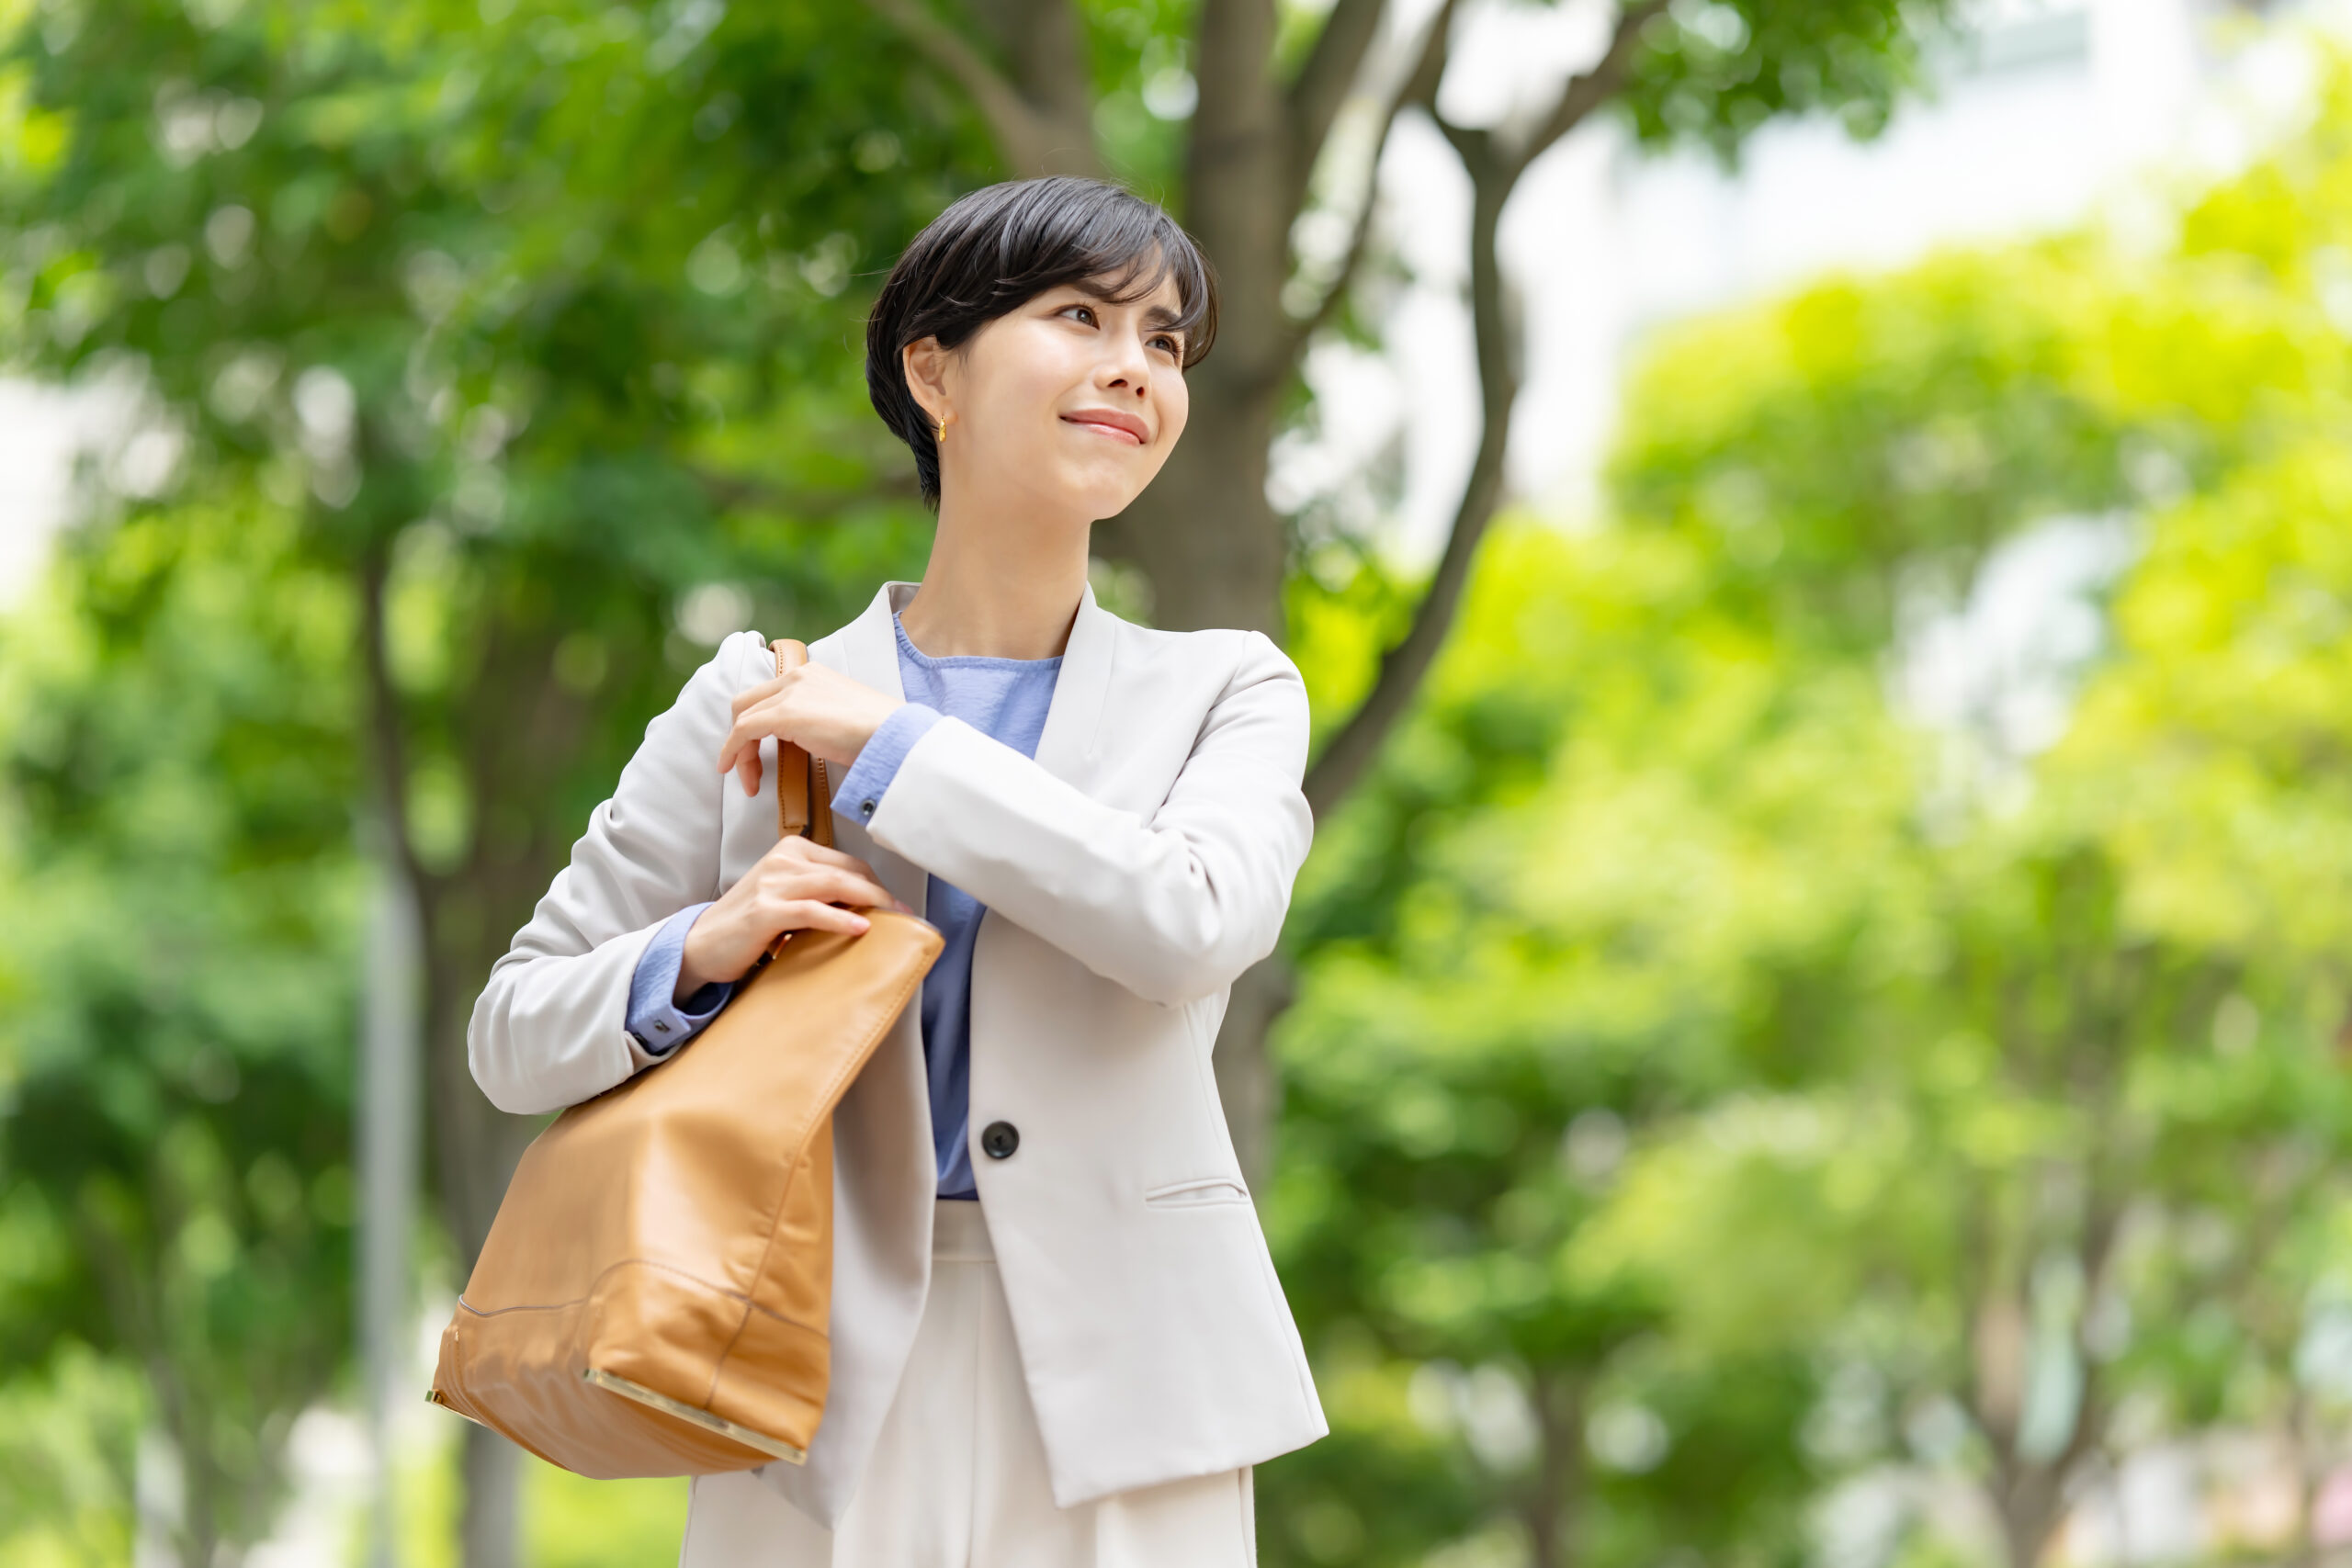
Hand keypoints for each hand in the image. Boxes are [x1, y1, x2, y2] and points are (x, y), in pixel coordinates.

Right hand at [676, 836, 905, 998]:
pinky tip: (861, 929)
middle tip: (905, 914)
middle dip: (880, 893)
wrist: (702, 945)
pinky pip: (812, 912)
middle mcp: (783, 861)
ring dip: (870, 903)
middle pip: (846, 872)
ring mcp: (773, 884)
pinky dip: (840, 920)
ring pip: (835, 887)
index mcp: (791, 852)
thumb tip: (866, 908)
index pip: (847, 863)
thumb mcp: (786, 898)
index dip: (875, 883)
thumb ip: (818, 894)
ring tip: (894, 920)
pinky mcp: (766, 911)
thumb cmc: (749, 925)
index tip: (895, 904)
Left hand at [717, 662, 903, 797]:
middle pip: (748, 703)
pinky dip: (732, 751)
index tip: (760, 755)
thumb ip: (820, 720)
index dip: (756, 725)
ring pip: (742, 717)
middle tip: (751, 769)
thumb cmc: (880, 736)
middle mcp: (798, 676)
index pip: (769, 695)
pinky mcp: (785, 713)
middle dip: (742, 737)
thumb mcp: (844, 718)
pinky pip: (743, 731)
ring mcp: (790, 692)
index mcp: (813, 675)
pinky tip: (732, 770)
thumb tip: (811, 739)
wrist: (894, 737)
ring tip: (750, 781)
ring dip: (740, 751)